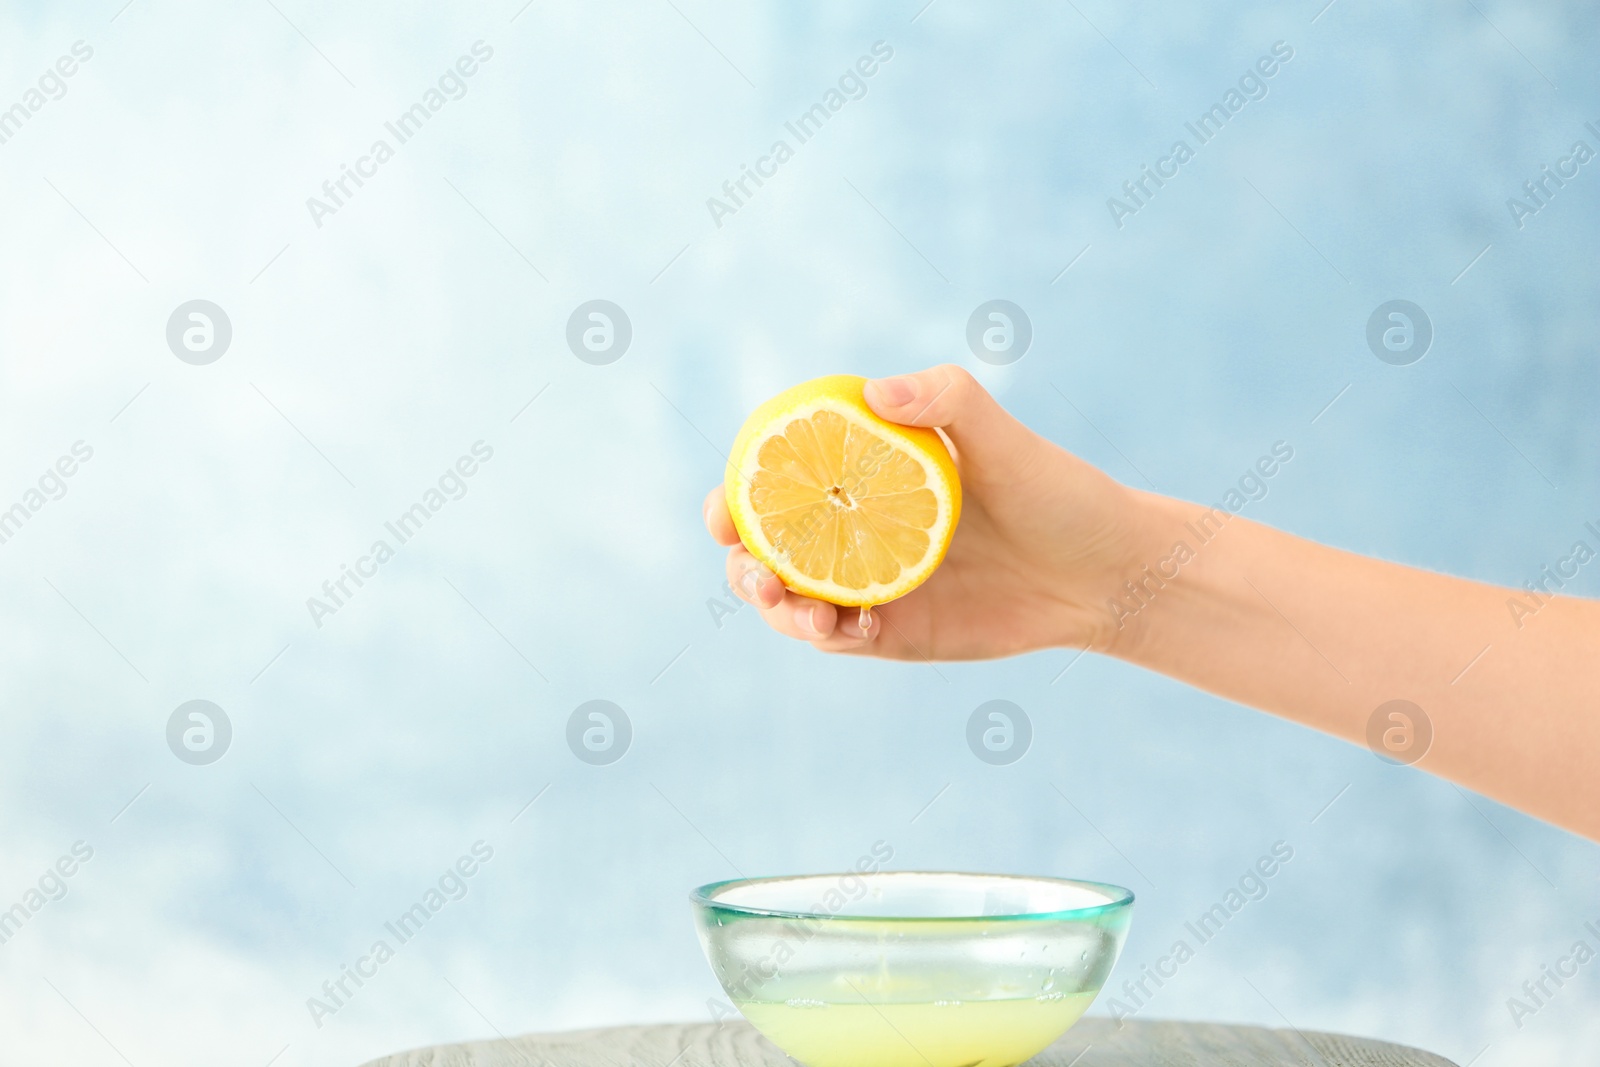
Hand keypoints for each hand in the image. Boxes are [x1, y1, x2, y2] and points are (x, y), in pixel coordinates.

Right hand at [703, 365, 1160, 660]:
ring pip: (795, 603)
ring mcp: (873, 586)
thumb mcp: (1004, 438)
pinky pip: (842, 640)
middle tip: (755, 570)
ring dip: (778, 610)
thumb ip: (946, 399)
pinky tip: (853, 626)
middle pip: (769, 550)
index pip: (781, 482)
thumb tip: (873, 390)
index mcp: (866, 478)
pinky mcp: (896, 635)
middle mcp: (858, 532)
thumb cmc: (1056, 493)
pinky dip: (830, 636)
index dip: (738, 494)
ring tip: (803, 612)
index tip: (726, 505)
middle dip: (742, 564)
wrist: (1108, 573)